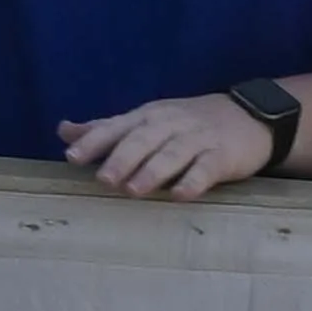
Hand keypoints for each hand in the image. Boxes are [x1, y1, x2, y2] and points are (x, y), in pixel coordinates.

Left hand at [58, 93, 282, 198]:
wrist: (248, 115)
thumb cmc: (185, 123)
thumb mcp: (145, 120)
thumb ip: (106, 128)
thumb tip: (63, 130)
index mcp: (146, 116)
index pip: (116, 127)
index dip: (94, 141)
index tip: (72, 156)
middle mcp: (169, 124)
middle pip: (142, 139)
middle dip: (121, 158)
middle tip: (103, 180)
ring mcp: (197, 139)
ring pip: (172, 153)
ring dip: (152, 171)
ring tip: (133, 190)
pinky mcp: (222, 155)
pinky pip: (206, 168)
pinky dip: (193, 180)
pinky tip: (180, 194)